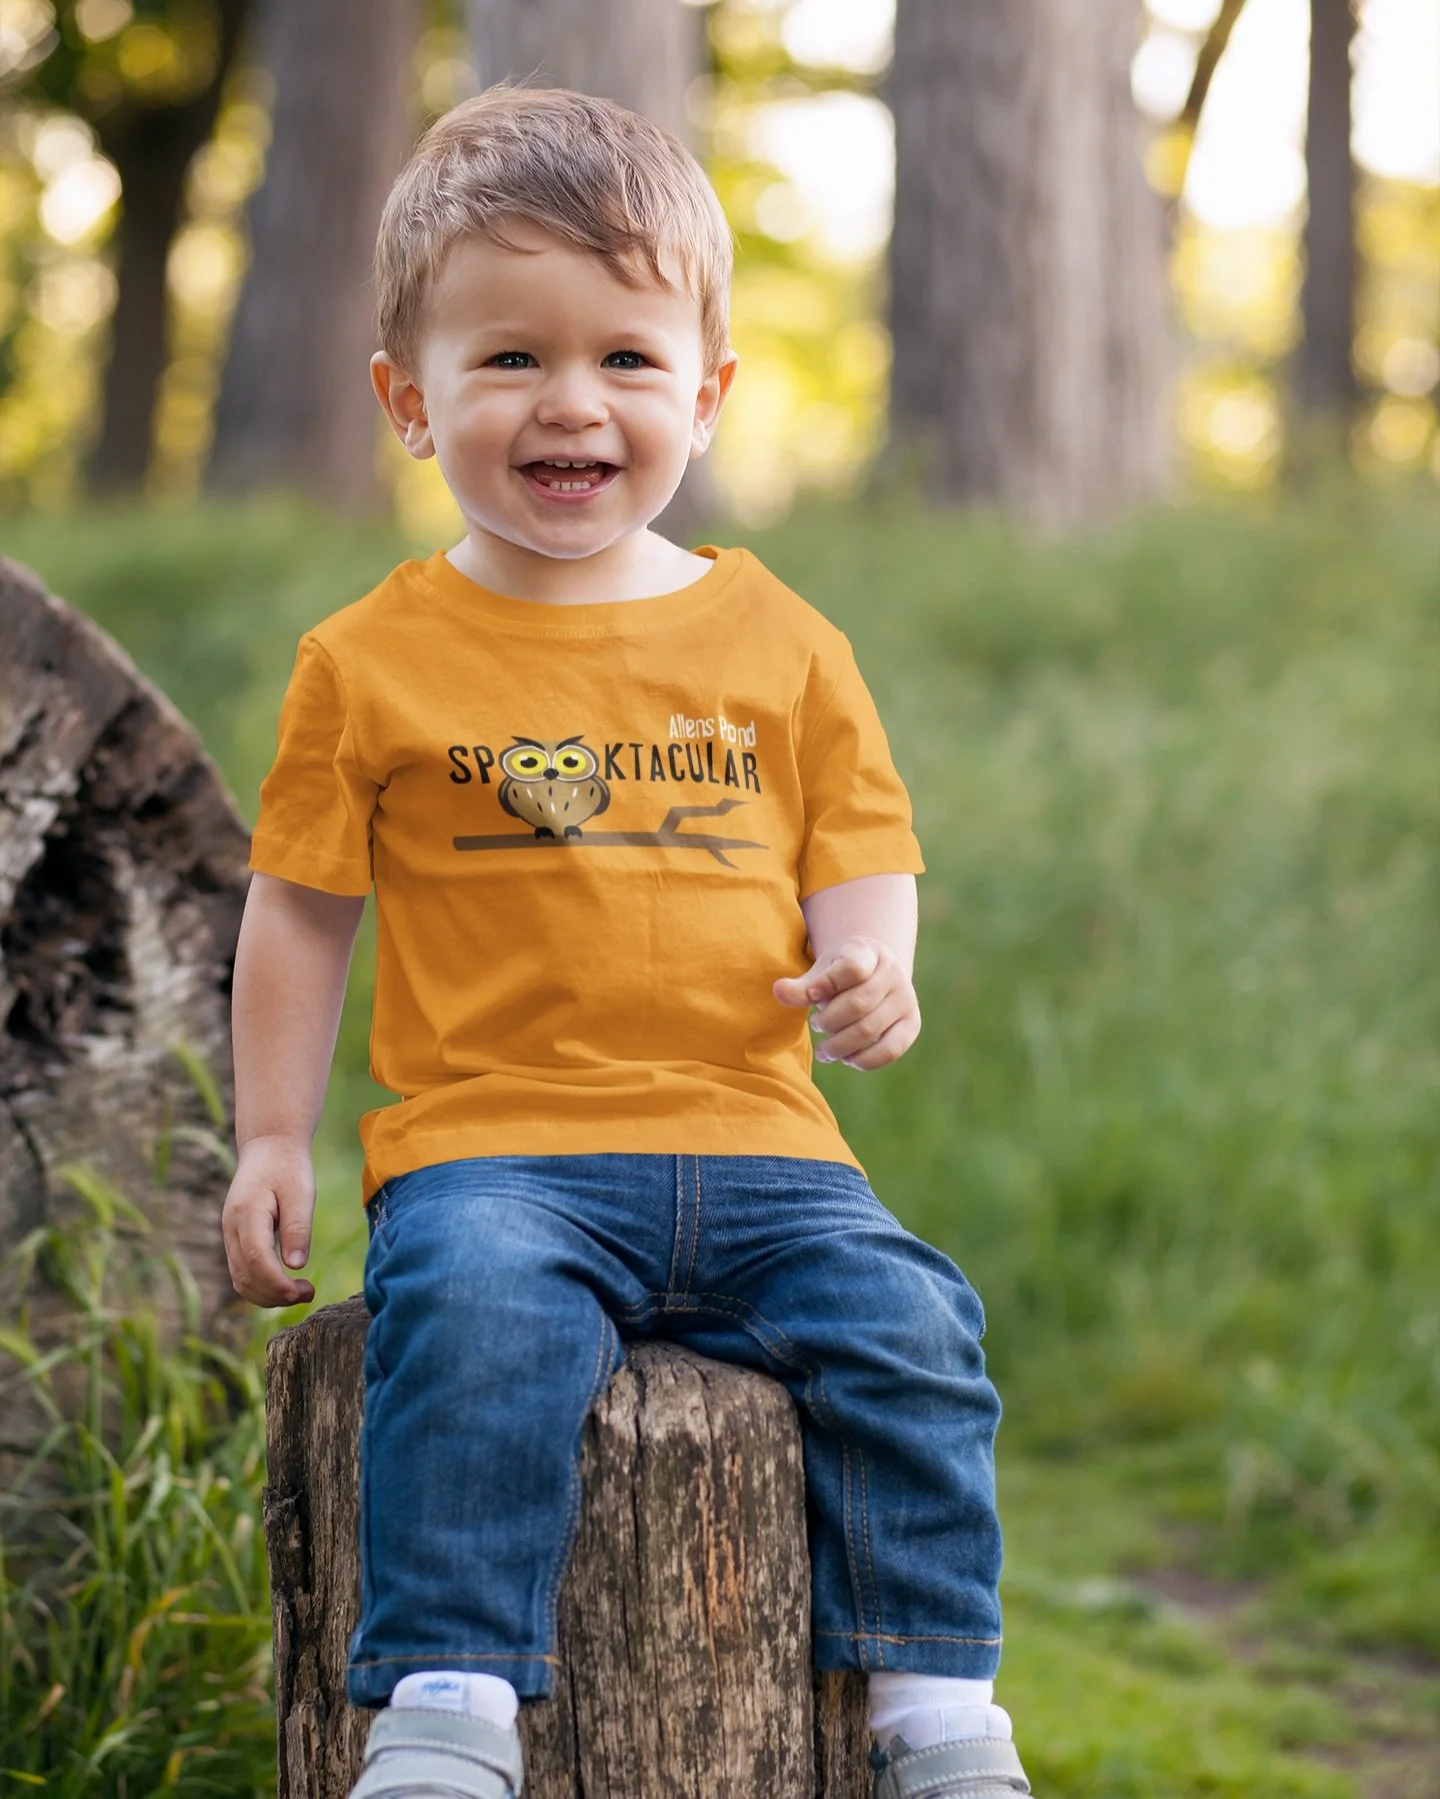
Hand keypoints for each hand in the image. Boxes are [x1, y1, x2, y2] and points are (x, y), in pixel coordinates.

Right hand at [221, 1135, 317, 1306]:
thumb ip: (297, 1227)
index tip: (303, 1291)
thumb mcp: (300, 1192)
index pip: (256, 1259)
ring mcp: (230, 1236)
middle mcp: (231, 1228)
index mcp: (247, 1213)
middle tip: (309, 1293)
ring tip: (301, 1293)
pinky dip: (261, 1288)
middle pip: (245, 1276)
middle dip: (276, 1295)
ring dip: (268, 1296)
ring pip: (240, 1280)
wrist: (268, 1149)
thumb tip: (296, 1266)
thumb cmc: (288, 1168)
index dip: (277, 1283)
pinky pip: (242, 1273)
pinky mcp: (235, 1241)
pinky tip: (286, 1286)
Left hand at [773, 935, 921, 1070]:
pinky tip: (847, 1058)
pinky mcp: (911, 1023)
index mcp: (868, 951)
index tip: (811, 997)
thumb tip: (778, 991)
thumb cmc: (839, 975)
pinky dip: (864, 1059)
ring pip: (870, 1028)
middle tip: (816, 1025)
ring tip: (825, 1050)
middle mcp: (893, 972)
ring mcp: (906, 998)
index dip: (827, 985)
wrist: (873, 974)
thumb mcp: (819, 972)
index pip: (851, 968)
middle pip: (858, 1004)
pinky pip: (890, 1049)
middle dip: (829, 1021)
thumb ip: (800, 986)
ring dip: (840, 1044)